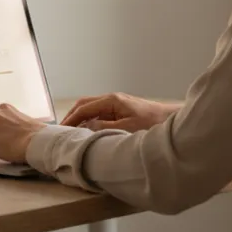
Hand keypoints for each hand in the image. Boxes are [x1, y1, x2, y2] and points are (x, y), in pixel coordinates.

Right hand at [60, 93, 177, 132]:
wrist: (171, 120)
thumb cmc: (152, 124)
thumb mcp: (126, 128)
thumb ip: (103, 127)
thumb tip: (85, 126)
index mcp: (112, 100)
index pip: (83, 108)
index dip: (70, 119)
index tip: (60, 130)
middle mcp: (112, 99)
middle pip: (84, 104)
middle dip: (72, 116)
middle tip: (61, 131)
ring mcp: (117, 104)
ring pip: (91, 108)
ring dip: (80, 118)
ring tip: (71, 132)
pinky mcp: (122, 110)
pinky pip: (100, 113)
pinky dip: (90, 120)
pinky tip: (88, 131)